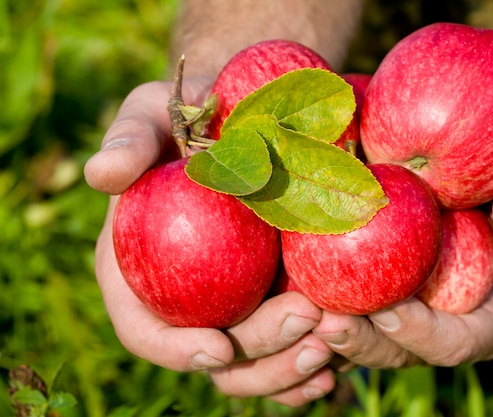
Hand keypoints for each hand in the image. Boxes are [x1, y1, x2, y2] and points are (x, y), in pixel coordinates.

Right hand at [84, 80, 336, 405]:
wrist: (245, 116)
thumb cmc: (191, 114)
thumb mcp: (157, 112)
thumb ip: (131, 139)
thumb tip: (100, 173)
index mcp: (141, 272)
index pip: (146, 329)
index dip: (175, 350)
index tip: (219, 347)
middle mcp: (189, 300)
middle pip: (216, 356)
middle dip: (262, 352)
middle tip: (309, 318)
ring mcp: (235, 304)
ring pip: (257, 363)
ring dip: (293, 366)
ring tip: (335, 345)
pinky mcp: (273, 299)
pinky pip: (292, 346)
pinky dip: (315, 362)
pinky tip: (342, 359)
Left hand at [313, 149, 492, 366]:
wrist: (465, 174)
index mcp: (479, 320)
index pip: (453, 343)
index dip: (423, 334)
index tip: (392, 309)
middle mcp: (429, 328)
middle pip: (391, 352)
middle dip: (359, 342)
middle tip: (327, 320)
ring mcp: (390, 317)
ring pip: (350, 342)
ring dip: (318, 335)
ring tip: (292, 309)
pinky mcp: (357, 295)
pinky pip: (327, 311)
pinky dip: (301, 307)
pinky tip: (276, 287)